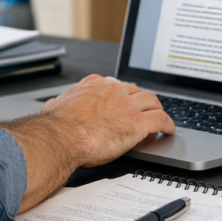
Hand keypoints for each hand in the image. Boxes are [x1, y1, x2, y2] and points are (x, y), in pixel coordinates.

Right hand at [40, 75, 175, 168]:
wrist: (63, 136)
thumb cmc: (57, 125)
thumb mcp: (54, 106)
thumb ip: (58, 103)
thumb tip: (53, 104)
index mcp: (94, 85)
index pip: (113, 84)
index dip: (120, 93)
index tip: (122, 99)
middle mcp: (113, 90)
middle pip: (134, 90)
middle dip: (140, 99)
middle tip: (143, 108)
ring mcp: (127, 105)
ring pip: (151, 100)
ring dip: (157, 108)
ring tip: (159, 116)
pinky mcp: (138, 122)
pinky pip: (160, 119)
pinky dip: (167, 124)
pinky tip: (168, 130)